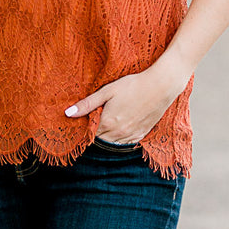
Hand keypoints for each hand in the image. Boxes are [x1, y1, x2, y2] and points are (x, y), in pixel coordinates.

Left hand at [64, 56, 190, 144]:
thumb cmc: (133, 85)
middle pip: (100, 140)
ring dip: (108, 137)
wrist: (161, 86)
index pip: (90, 134)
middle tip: (99, 120)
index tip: (88, 119)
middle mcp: (118, 133)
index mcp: (107, 122)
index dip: (87, 127)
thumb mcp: (107, 91)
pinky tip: (122, 127)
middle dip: (97, 133)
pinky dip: (121, 139)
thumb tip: (68, 113)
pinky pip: (126, 143)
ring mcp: (130, 135)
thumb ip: (87, 104)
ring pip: (113, 144)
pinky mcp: (141, 134)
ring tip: (111, 122)